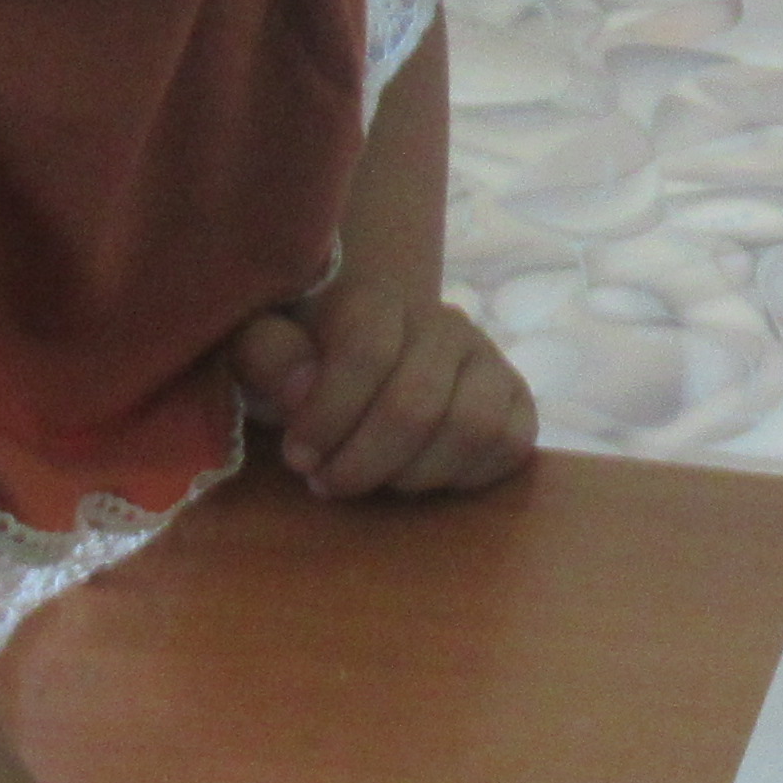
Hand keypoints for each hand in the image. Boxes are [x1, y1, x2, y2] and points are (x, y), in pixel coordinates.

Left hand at [229, 274, 534, 498]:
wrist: (367, 368)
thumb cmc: (306, 366)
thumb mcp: (265, 354)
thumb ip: (268, 356)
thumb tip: (301, 388)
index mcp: (380, 300)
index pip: (367, 349)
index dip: (327, 415)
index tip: (296, 457)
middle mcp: (446, 322)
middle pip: (416, 404)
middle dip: (363, 461)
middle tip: (328, 482)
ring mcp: (489, 361)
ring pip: (471, 427)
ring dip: (412, 474)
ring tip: (376, 481)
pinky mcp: (518, 402)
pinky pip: (509, 445)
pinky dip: (462, 476)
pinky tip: (419, 478)